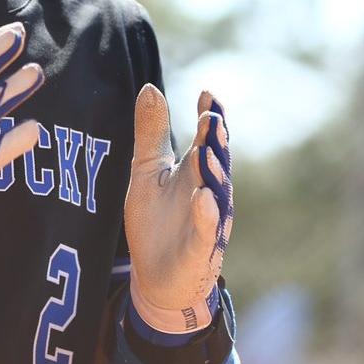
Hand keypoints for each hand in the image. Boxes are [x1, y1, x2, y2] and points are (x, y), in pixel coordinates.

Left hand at [124, 85, 232, 332]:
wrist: (153, 276)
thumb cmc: (154, 221)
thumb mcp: (147, 171)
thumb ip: (151, 133)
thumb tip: (150, 87)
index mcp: (196, 172)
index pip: (207, 140)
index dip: (210, 118)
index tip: (208, 95)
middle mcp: (208, 193)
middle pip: (217, 164)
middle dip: (216, 143)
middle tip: (212, 118)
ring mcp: (207, 222)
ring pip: (217, 195)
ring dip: (214, 175)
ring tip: (207, 153)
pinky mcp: (200, 251)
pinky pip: (206, 232)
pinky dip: (207, 216)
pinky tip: (204, 198)